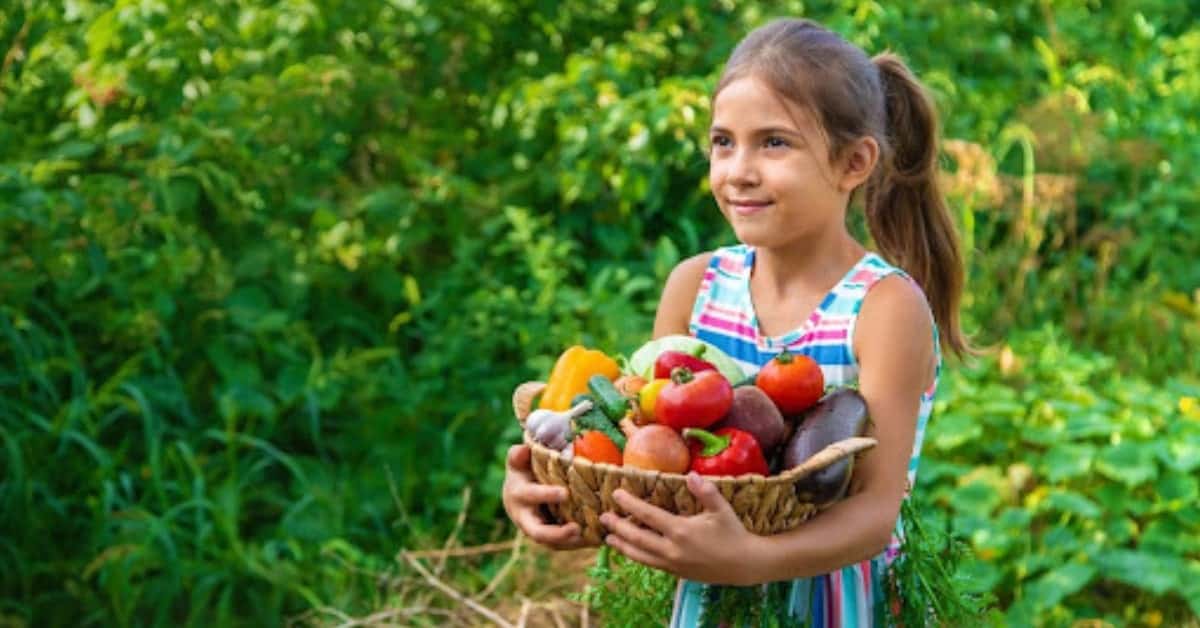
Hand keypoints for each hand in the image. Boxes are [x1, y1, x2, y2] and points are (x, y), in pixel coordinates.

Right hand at [502, 444, 586, 549]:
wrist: (518, 491)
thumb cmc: (523, 470)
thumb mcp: (519, 461)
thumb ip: (518, 455)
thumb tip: (522, 450)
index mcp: (517, 495)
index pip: (530, 495)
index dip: (546, 495)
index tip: (565, 493)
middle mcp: (523, 517)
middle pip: (538, 532)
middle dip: (557, 534)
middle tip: (577, 529)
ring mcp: (535, 531)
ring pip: (552, 543)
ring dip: (571, 543)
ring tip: (593, 538)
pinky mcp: (547, 538)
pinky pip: (562, 545)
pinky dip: (578, 544)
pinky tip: (596, 539)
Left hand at [599, 472, 762, 585]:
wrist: (744, 565)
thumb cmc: (733, 534)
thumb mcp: (722, 510)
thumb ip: (706, 492)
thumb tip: (691, 475)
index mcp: (681, 531)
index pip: (648, 515)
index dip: (630, 504)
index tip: (616, 494)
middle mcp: (672, 549)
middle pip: (637, 537)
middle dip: (618, 526)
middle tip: (603, 517)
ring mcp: (673, 563)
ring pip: (640, 555)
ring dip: (623, 545)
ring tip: (609, 538)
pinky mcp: (676, 572)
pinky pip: (651, 564)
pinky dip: (637, 556)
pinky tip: (631, 550)